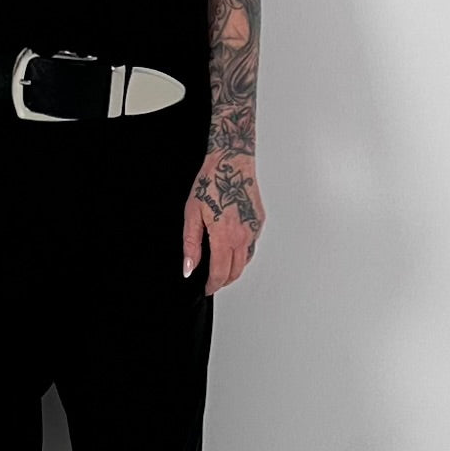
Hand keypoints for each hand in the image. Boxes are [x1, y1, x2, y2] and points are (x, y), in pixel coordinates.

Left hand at [182, 149, 264, 295]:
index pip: (220, 272)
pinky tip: (231, 248)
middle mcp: (243, 235)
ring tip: (220, 268)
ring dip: (234, 268)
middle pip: (236, 271)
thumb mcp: (192, 214)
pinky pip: (251, 245)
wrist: (232, 162)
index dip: (212, 285)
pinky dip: (242, 253)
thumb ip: (191, 245)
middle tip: (212, 282)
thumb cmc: (211, 183)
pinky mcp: (259, 222)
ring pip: (246, 260)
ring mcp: (254, 229)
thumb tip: (190, 268)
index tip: (206, 289)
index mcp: (224, 235)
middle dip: (224, 280)